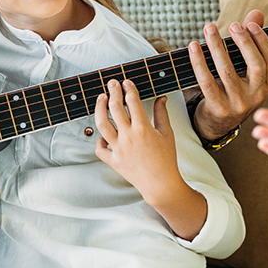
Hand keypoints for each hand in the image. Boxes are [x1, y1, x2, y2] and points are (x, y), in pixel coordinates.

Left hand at [94, 80, 182, 201]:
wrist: (161, 184)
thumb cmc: (166, 160)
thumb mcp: (167, 134)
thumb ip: (162, 114)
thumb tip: (161, 97)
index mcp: (143, 129)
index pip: (132, 102)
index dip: (129, 89)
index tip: (126, 82)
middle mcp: (128, 137)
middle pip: (115, 108)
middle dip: (113, 92)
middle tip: (112, 83)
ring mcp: (118, 149)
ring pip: (102, 124)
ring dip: (99, 108)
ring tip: (101, 98)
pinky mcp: (113, 160)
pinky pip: (100, 149)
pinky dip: (99, 141)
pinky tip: (103, 135)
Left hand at [188, 10, 267, 139]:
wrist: (217, 122)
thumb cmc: (233, 87)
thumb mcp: (246, 68)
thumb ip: (253, 40)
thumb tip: (256, 13)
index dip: (264, 42)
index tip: (250, 24)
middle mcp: (257, 96)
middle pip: (255, 66)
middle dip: (244, 43)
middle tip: (232, 25)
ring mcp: (238, 104)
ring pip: (227, 71)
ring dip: (217, 47)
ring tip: (209, 29)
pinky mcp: (218, 108)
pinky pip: (206, 82)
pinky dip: (199, 62)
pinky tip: (193, 46)